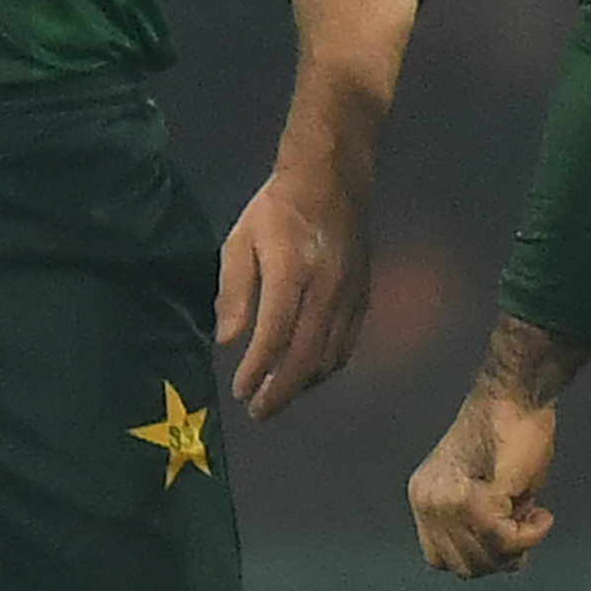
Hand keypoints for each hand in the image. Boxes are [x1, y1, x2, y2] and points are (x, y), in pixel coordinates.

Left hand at [213, 163, 374, 419]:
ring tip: (278, 396)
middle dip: (282, 390)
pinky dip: (326, 367)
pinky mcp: (363, 296)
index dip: (258, 368)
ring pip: (331, 355)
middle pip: (307, 354)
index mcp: (291, 268)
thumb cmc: (277, 209)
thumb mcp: (241, 239)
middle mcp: (326, 286)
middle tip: (258, 412)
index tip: (240, 391)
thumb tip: (227, 341)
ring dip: (304, 384)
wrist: (334, 179)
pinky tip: (307, 375)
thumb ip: (233, 291)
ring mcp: (350, 293)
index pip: (276, 333)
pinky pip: (348, 343)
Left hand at [408, 376, 559, 577]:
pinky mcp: (477, 498)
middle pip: (464, 566)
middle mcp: (428, 502)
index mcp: (424, 498)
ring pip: (486, 556)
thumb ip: (483, 526)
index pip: (440, 558)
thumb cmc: (508, 434)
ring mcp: (449, 501)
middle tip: (526, 528)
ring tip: (535, 516)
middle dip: (501, 557)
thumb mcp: (487, 491)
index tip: (506, 541)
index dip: (478, 558)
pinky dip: (532, 534)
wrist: (515, 398)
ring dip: (519, 545)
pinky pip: (506, 540)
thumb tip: (506, 559)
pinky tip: (542, 515)